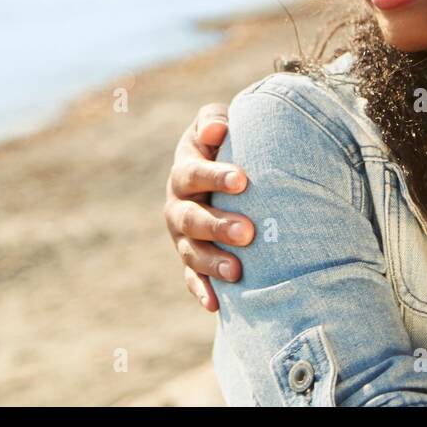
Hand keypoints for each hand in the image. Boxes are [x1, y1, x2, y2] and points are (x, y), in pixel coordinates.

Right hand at [163, 103, 254, 311]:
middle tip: (248, 232)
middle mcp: (178, 205)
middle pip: (191, 218)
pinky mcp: (191, 260)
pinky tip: (216, 305)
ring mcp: (182, 236)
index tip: (243, 180)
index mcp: (184, 171)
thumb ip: (214, 121)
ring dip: (212, 263)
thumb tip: (215, 132)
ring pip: (191, 252)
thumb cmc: (226, 145)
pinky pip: (192, 278)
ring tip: (237, 272)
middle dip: (218, 226)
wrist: (227, 174)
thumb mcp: (217, 125)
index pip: (193, 172)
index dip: (215, 176)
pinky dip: (201, 291)